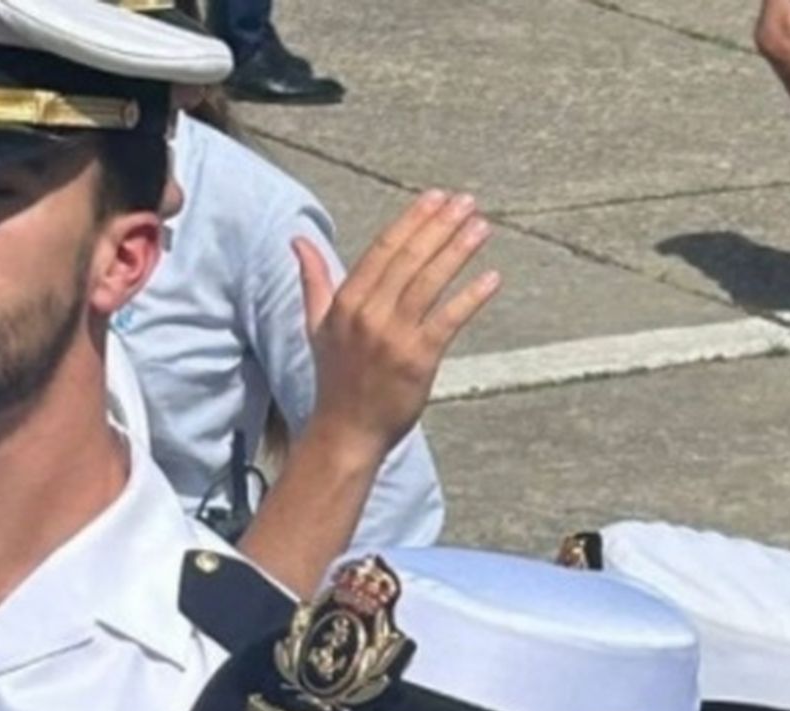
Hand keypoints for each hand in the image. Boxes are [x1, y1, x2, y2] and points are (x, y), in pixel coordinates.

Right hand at [297, 190, 500, 455]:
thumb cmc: (336, 380)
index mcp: (346, 302)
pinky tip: (491, 279)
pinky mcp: (417, 360)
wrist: (346, 432)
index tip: (436, 198)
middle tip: (467, 203)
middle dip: (441, 226)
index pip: (384, 248)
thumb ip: (313, 281)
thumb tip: (298, 241)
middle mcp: (368, 314)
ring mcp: (393, 337)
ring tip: (482, 228)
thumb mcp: (317, 326)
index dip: (413, 220)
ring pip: (430, 282)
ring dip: (458, 251)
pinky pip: (448, 320)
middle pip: (410, 258)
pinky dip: (471, 298)